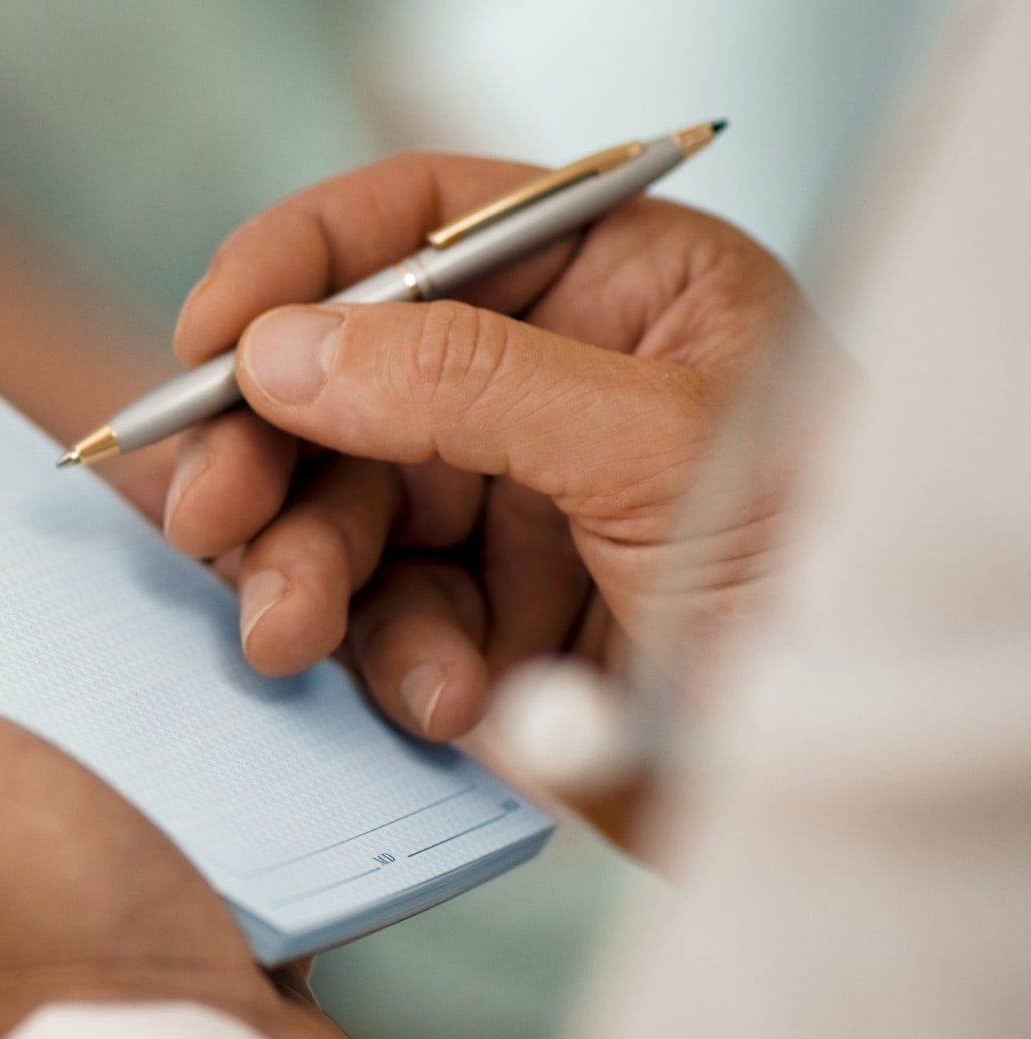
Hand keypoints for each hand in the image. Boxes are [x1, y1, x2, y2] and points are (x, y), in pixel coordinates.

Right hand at [163, 152, 810, 740]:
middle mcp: (553, 384)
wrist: (858, 782)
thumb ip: (464, 385)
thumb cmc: (826, 584)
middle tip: (209, 517)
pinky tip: (452, 696)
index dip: (298, 269)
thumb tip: (285, 349)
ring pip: (343, 509)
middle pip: (348, 380)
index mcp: (619, 287)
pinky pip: (384, 617)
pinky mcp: (496, 618)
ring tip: (289, 634)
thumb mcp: (657, 453)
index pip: (422, 227)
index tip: (209, 341)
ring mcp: (518, 505)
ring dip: (304, 574)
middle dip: (270, 453)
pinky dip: (391, 660)